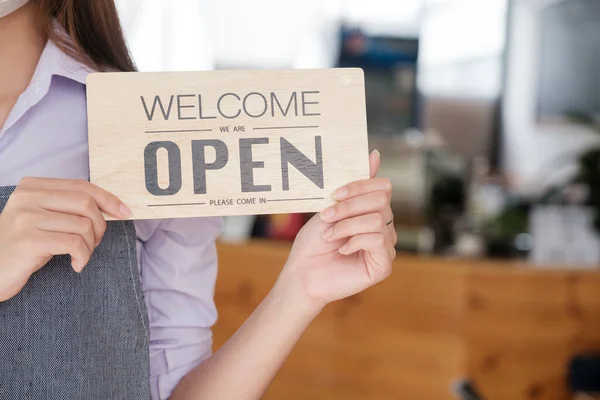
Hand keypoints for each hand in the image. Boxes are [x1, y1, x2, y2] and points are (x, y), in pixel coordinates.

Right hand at [0, 177, 129, 301]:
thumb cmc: (23, 247)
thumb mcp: (43, 220)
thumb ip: (68, 208)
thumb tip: (111, 207)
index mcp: (32, 187)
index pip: (81, 186)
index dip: (108, 199)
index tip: (125, 212)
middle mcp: (27, 197)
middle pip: (85, 203)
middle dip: (100, 225)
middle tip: (95, 242)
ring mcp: (26, 217)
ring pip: (82, 225)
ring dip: (91, 246)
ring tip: (81, 256)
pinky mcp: (29, 240)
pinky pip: (75, 244)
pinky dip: (83, 256)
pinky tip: (76, 265)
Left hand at [280, 150, 395, 309]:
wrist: (302, 274)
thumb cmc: (313, 243)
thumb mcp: (331, 207)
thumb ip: (354, 185)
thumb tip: (375, 154)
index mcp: (372, 211)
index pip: (383, 186)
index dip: (359, 186)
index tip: (334, 195)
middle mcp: (384, 227)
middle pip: (382, 201)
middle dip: (349, 206)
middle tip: (327, 217)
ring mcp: (386, 246)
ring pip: (378, 220)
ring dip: (347, 225)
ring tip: (329, 236)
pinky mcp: (384, 265)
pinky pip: (378, 240)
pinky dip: (354, 241)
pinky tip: (341, 250)